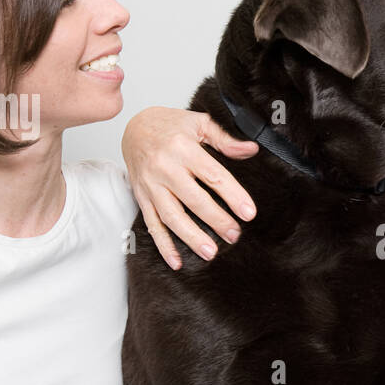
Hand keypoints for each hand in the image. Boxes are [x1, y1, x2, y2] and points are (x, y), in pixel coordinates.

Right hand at [122, 106, 260, 269]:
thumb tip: (250, 150)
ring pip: (172, 216)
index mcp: (182, 148)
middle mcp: (164, 167)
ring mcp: (151, 185)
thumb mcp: (199, 123)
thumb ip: (225, 139)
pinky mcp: (142, 198)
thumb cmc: (169, 126)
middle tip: (234, 235)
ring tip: (210, 252)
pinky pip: (152, 225)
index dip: (233, 195)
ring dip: (191, 237)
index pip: (213, 176)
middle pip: (194, 199)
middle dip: (216, 220)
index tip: (248, 212)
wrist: (133, 127)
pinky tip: (176, 261)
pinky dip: (163, 245)